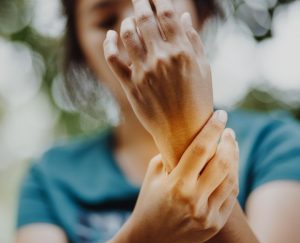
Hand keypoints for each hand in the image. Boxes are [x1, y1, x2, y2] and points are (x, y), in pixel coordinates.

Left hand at [103, 0, 212, 169]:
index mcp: (182, 51)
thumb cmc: (198, 100)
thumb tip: (182, 16)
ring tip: (131, 19)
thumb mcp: (203, 69)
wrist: (184, 131)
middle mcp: (161, 58)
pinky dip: (109, 44)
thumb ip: (193, 41)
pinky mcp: (130, 86)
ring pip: (127, 34)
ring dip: (128, 21)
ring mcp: (143, 72)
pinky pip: (113, 58)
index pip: (166, 14)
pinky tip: (111, 35)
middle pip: (144, 19)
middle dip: (140, 3)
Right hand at [124, 111, 238, 242]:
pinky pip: (231, 195)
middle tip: (228, 132)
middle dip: (229, 142)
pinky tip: (230, 166)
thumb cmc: (150, 199)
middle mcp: (193, 201)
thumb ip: (172, 153)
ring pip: (231, 179)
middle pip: (222, 163)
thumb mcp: (154, 172)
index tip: (221, 114)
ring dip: (234, 158)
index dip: (212, 129)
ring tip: (231, 146)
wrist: (150, 236)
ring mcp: (207, 215)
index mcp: (175, 185)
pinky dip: (232, 177)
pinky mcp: (215, 224)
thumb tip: (191, 133)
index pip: (200, 149)